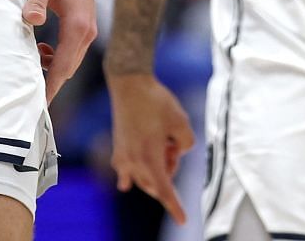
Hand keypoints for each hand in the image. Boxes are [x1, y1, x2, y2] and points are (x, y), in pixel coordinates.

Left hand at [22, 0, 96, 101]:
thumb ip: (35, 2)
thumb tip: (30, 21)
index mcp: (78, 26)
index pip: (63, 67)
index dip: (50, 87)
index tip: (38, 106)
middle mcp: (87, 31)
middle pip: (68, 69)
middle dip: (50, 83)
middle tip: (28, 97)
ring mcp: (87, 28)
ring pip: (70, 61)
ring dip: (52, 68)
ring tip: (30, 63)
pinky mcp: (83, 24)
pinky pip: (71, 51)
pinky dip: (57, 57)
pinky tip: (41, 49)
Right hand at [107, 72, 194, 224]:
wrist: (129, 84)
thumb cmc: (156, 102)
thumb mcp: (182, 122)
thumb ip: (186, 145)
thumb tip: (175, 152)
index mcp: (150, 158)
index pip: (165, 190)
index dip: (175, 206)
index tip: (183, 220)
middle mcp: (133, 162)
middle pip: (156, 185)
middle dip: (169, 173)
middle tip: (172, 147)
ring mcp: (122, 157)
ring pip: (143, 179)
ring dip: (155, 171)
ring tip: (161, 144)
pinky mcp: (117, 149)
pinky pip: (125, 172)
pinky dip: (131, 176)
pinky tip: (126, 184)